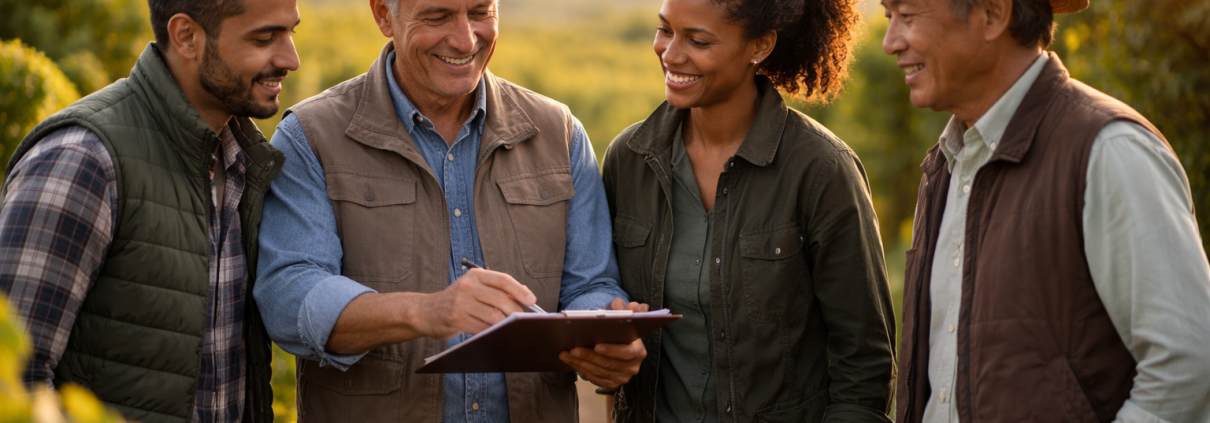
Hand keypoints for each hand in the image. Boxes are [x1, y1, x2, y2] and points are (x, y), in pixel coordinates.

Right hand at [418, 268, 535, 339]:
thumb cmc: (455, 300)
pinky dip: (493, 332)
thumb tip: (524, 294)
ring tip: (514, 328)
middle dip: (516, 310)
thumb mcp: (473, 287)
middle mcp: (467, 286)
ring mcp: (461, 303)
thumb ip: (495, 288)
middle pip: (500, 298)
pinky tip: (497, 334)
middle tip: (525, 319)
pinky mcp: (457, 319)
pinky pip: (482, 328)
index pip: (502, 279)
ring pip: (493, 315)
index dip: (520, 290)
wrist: (426, 311)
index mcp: (475, 275)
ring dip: (506, 324)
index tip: (532, 300)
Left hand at [558, 298, 649, 387]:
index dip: (612, 350)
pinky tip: (570, 361)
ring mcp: (621, 377)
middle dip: (589, 356)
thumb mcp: (623, 317)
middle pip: (608, 364)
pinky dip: (581, 369)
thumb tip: (618, 304)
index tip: (596, 345)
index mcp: (638, 351)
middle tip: (573, 349)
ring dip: (580, 363)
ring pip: (598, 372)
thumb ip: (623, 309)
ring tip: (566, 354)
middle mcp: (632, 367)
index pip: (626, 353)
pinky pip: (594, 378)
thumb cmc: (619, 330)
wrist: (618, 344)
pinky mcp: (611, 383)